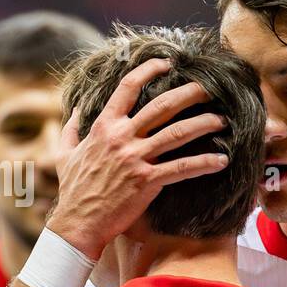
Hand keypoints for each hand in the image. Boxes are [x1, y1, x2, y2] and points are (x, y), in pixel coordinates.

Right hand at [49, 57, 229, 258]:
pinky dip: (203, 163)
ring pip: (176, 133)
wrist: (78, 222)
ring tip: (222, 121)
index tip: (166, 64)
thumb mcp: (65, 154)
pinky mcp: (147, 181)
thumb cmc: (74, 190)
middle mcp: (121, 137)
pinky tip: (221, 161)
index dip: (148, 71)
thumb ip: (71, 129)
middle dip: (188, 94)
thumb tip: (76, 110)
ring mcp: (135, 158)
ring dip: (203, 125)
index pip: (127, 88)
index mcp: (103, 127)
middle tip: (209, 88)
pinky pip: (181, 168)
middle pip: (161, 106)